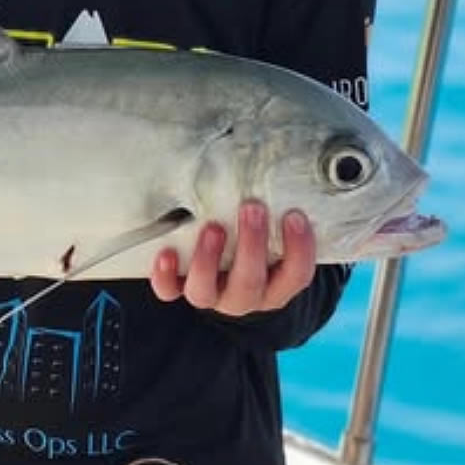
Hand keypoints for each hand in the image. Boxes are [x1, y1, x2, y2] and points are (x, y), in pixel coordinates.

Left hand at [150, 200, 315, 315]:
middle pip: (250, 283)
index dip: (299, 250)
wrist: (227, 270)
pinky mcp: (181, 289)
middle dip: (252, 245)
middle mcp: (246, 297)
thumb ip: (278, 214)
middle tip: (252, 208)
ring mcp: (212, 296)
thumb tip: (289, 166)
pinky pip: (169, 291)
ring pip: (206, 293)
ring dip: (208, 260)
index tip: (295, 215)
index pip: (296, 276)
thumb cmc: (255, 242)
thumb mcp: (274, 234)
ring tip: (212, 228)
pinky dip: (165, 276)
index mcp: (277, 286)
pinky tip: (167, 253)